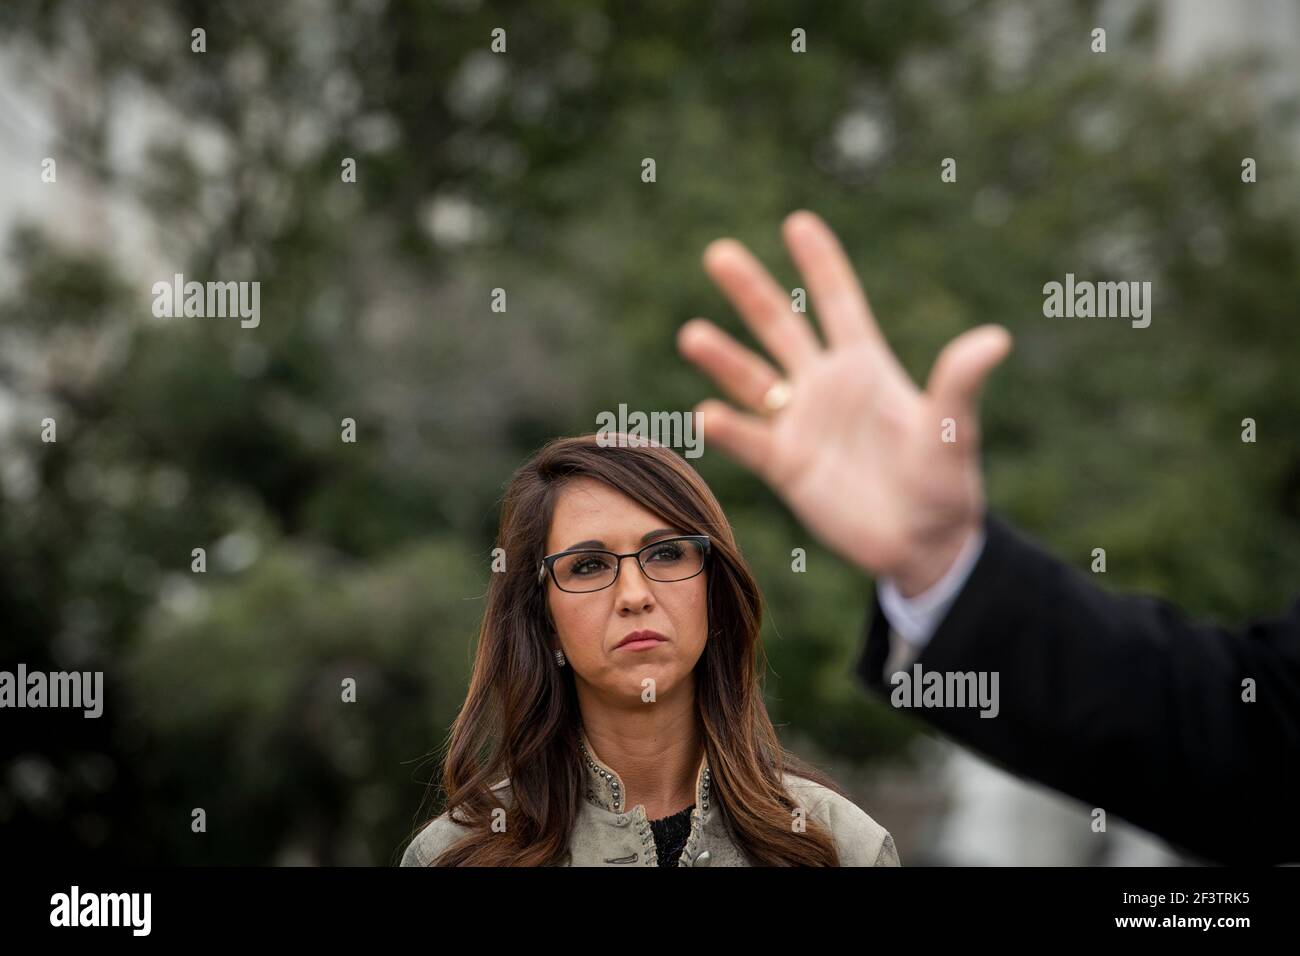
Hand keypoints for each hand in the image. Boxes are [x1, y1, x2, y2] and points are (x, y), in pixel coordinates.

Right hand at [677, 210, 1011, 595]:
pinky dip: (728, 428)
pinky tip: (706, 414)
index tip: (797, 221)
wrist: (921, 544)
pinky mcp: (785, 466)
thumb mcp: (953, 430)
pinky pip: (749, 440)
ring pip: (752, 380)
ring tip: (692, 333)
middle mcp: (826, 387)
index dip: (820, 264)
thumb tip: (995, 340)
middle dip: (751, 291)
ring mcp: (800, 424)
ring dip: (723, 358)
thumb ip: (959, 384)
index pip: (838, 303)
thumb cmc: (945, 482)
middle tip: (718, 253)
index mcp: (866, 367)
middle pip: (781, 328)